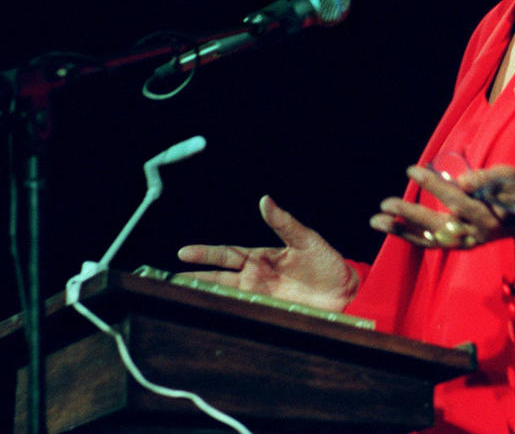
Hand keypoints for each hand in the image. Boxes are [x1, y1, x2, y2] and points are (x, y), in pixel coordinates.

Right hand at [176, 195, 357, 311]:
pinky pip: (242, 311)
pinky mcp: (268, 312)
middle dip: (194, 277)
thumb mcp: (306, 240)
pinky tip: (209, 314)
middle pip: (218, 275)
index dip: (205, 253)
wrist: (345, 293)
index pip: (227, 253)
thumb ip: (284, 223)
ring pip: (225, 294)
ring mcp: (260, 295)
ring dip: (204, 295)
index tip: (183, 252)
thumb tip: (265, 200)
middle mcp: (256, 276)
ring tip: (179, 297)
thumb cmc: (328, 263)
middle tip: (169, 280)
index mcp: (262, 256)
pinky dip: (225, 312)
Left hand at [369, 164, 514, 249]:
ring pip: (430, 240)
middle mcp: (473, 233)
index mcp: (486, 214)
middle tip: (385, 203)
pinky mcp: (459, 246)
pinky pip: (432, 245)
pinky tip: (390, 229)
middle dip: (410, 215)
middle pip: (437, 226)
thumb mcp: (509, 178)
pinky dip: (410, 238)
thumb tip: (463, 181)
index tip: (412, 169)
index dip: (433, 185)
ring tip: (376, 221)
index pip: (456, 199)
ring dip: (402, 232)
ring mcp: (465, 243)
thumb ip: (488, 178)